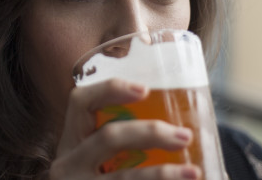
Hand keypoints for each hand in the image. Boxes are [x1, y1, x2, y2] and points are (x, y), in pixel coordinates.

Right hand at [49, 78, 200, 178]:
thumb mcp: (94, 166)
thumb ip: (123, 149)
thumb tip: (182, 133)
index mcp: (70, 144)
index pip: (79, 102)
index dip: (110, 89)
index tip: (145, 89)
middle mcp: (67, 166)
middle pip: (108, 137)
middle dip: (150, 132)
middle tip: (184, 136)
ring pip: (123, 177)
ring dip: (163, 175)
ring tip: (194, 173)